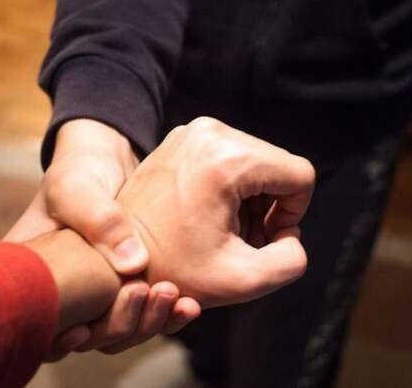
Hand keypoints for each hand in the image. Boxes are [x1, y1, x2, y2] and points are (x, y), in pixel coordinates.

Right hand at [6, 119, 199, 356]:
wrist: (109, 161)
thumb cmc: (79, 172)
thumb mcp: (78, 187)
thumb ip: (99, 221)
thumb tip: (133, 265)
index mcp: (36, 276)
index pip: (36, 325)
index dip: (55, 340)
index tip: (83, 330)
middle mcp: (65, 292)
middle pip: (86, 337)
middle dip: (118, 325)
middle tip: (143, 291)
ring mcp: (99, 294)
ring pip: (120, 331)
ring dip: (147, 322)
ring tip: (172, 295)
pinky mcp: (129, 288)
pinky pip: (146, 314)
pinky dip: (167, 314)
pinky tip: (188, 305)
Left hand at [117, 117, 315, 307]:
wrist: (112, 256)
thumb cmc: (171, 271)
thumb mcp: (243, 280)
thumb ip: (290, 261)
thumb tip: (291, 236)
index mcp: (227, 160)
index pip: (299, 176)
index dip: (293, 215)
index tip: (263, 240)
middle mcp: (212, 132)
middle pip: (278, 165)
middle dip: (270, 207)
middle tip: (242, 240)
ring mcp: (195, 131)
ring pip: (256, 161)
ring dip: (251, 198)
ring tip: (224, 229)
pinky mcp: (184, 138)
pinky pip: (230, 157)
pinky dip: (232, 187)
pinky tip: (209, 215)